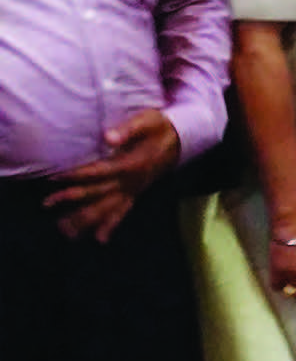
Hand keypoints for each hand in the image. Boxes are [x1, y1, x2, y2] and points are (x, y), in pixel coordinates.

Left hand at [44, 109, 180, 241]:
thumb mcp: (147, 121)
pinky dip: (111, 227)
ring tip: (64, 229)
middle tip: (47, 203)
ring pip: (107, 209)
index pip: (99, 172)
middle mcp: (131, 181)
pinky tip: (100, 239)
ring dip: (86, 219)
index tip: (54, 177)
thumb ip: (128, 129)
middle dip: (71, 199)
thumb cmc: (160, 127)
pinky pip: (123, 213)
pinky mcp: (136, 194)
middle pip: (97, 193)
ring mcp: (133, 190)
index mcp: (131, 163)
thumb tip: (108, 137)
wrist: (182, 140)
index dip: (76, 175)